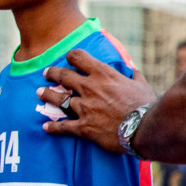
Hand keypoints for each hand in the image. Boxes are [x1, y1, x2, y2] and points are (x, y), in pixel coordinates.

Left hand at [38, 49, 155, 151]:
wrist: (146, 129)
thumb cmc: (146, 106)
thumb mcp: (142, 85)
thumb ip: (134, 76)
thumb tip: (133, 70)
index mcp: (103, 74)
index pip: (79, 57)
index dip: (71, 56)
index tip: (68, 58)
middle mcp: (89, 88)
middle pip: (63, 76)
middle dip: (52, 73)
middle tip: (46, 73)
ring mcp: (84, 107)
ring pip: (58, 99)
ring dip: (47, 95)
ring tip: (39, 92)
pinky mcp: (83, 126)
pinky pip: (63, 126)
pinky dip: (53, 127)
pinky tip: (45, 127)